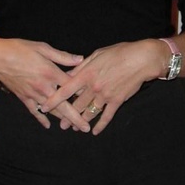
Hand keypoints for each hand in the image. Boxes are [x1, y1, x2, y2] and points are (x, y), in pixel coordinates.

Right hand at [0, 38, 92, 131]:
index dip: (82, 93)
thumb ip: (62, 56)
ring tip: (73, 128)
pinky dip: (42, 118)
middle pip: (63, 105)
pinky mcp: (23, 97)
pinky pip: (34, 111)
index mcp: (50, 72)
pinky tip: (48, 125)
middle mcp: (43, 87)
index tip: (93, 101)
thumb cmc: (19, 48)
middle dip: (75, 118)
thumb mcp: (42, 48)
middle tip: (86, 128)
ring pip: (51, 110)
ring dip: (62, 119)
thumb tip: (80, 60)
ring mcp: (33, 94)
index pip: (71, 86)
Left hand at [40, 40, 161, 134]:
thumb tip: (68, 73)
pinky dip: (100, 125)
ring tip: (75, 128)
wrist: (141, 59)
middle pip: (76, 105)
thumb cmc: (119, 53)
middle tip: (61, 124)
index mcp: (86, 74)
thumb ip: (81, 66)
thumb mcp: (97, 55)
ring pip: (89, 112)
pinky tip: (95, 131)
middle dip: (67, 116)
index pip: (65, 90)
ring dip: (81, 121)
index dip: (53, 99)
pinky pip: (106, 116)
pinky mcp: (117, 101)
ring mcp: (105, 95)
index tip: (44, 107)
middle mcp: (93, 87)